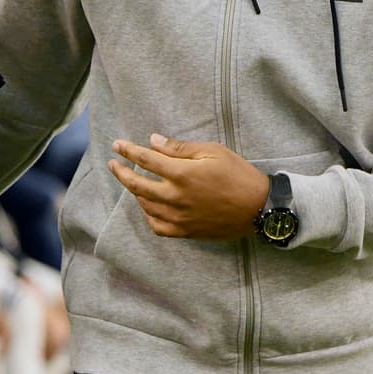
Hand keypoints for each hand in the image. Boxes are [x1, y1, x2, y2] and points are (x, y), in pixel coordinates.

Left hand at [107, 134, 268, 239]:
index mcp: (181, 174)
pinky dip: (148, 215)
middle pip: (137, 185)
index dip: (128, 151)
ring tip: (133, 182)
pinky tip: (149, 207)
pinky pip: (157, 226)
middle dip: (121, 172)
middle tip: (113, 164)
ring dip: (135, 193)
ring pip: (145, 205)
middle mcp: (175, 197)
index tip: (117, 145)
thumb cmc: (238, 175)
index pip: (145, 160)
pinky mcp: (186, 232)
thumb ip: (180, 148)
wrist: (259, 209)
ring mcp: (179, 217)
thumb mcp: (213, 152)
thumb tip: (153, 141)